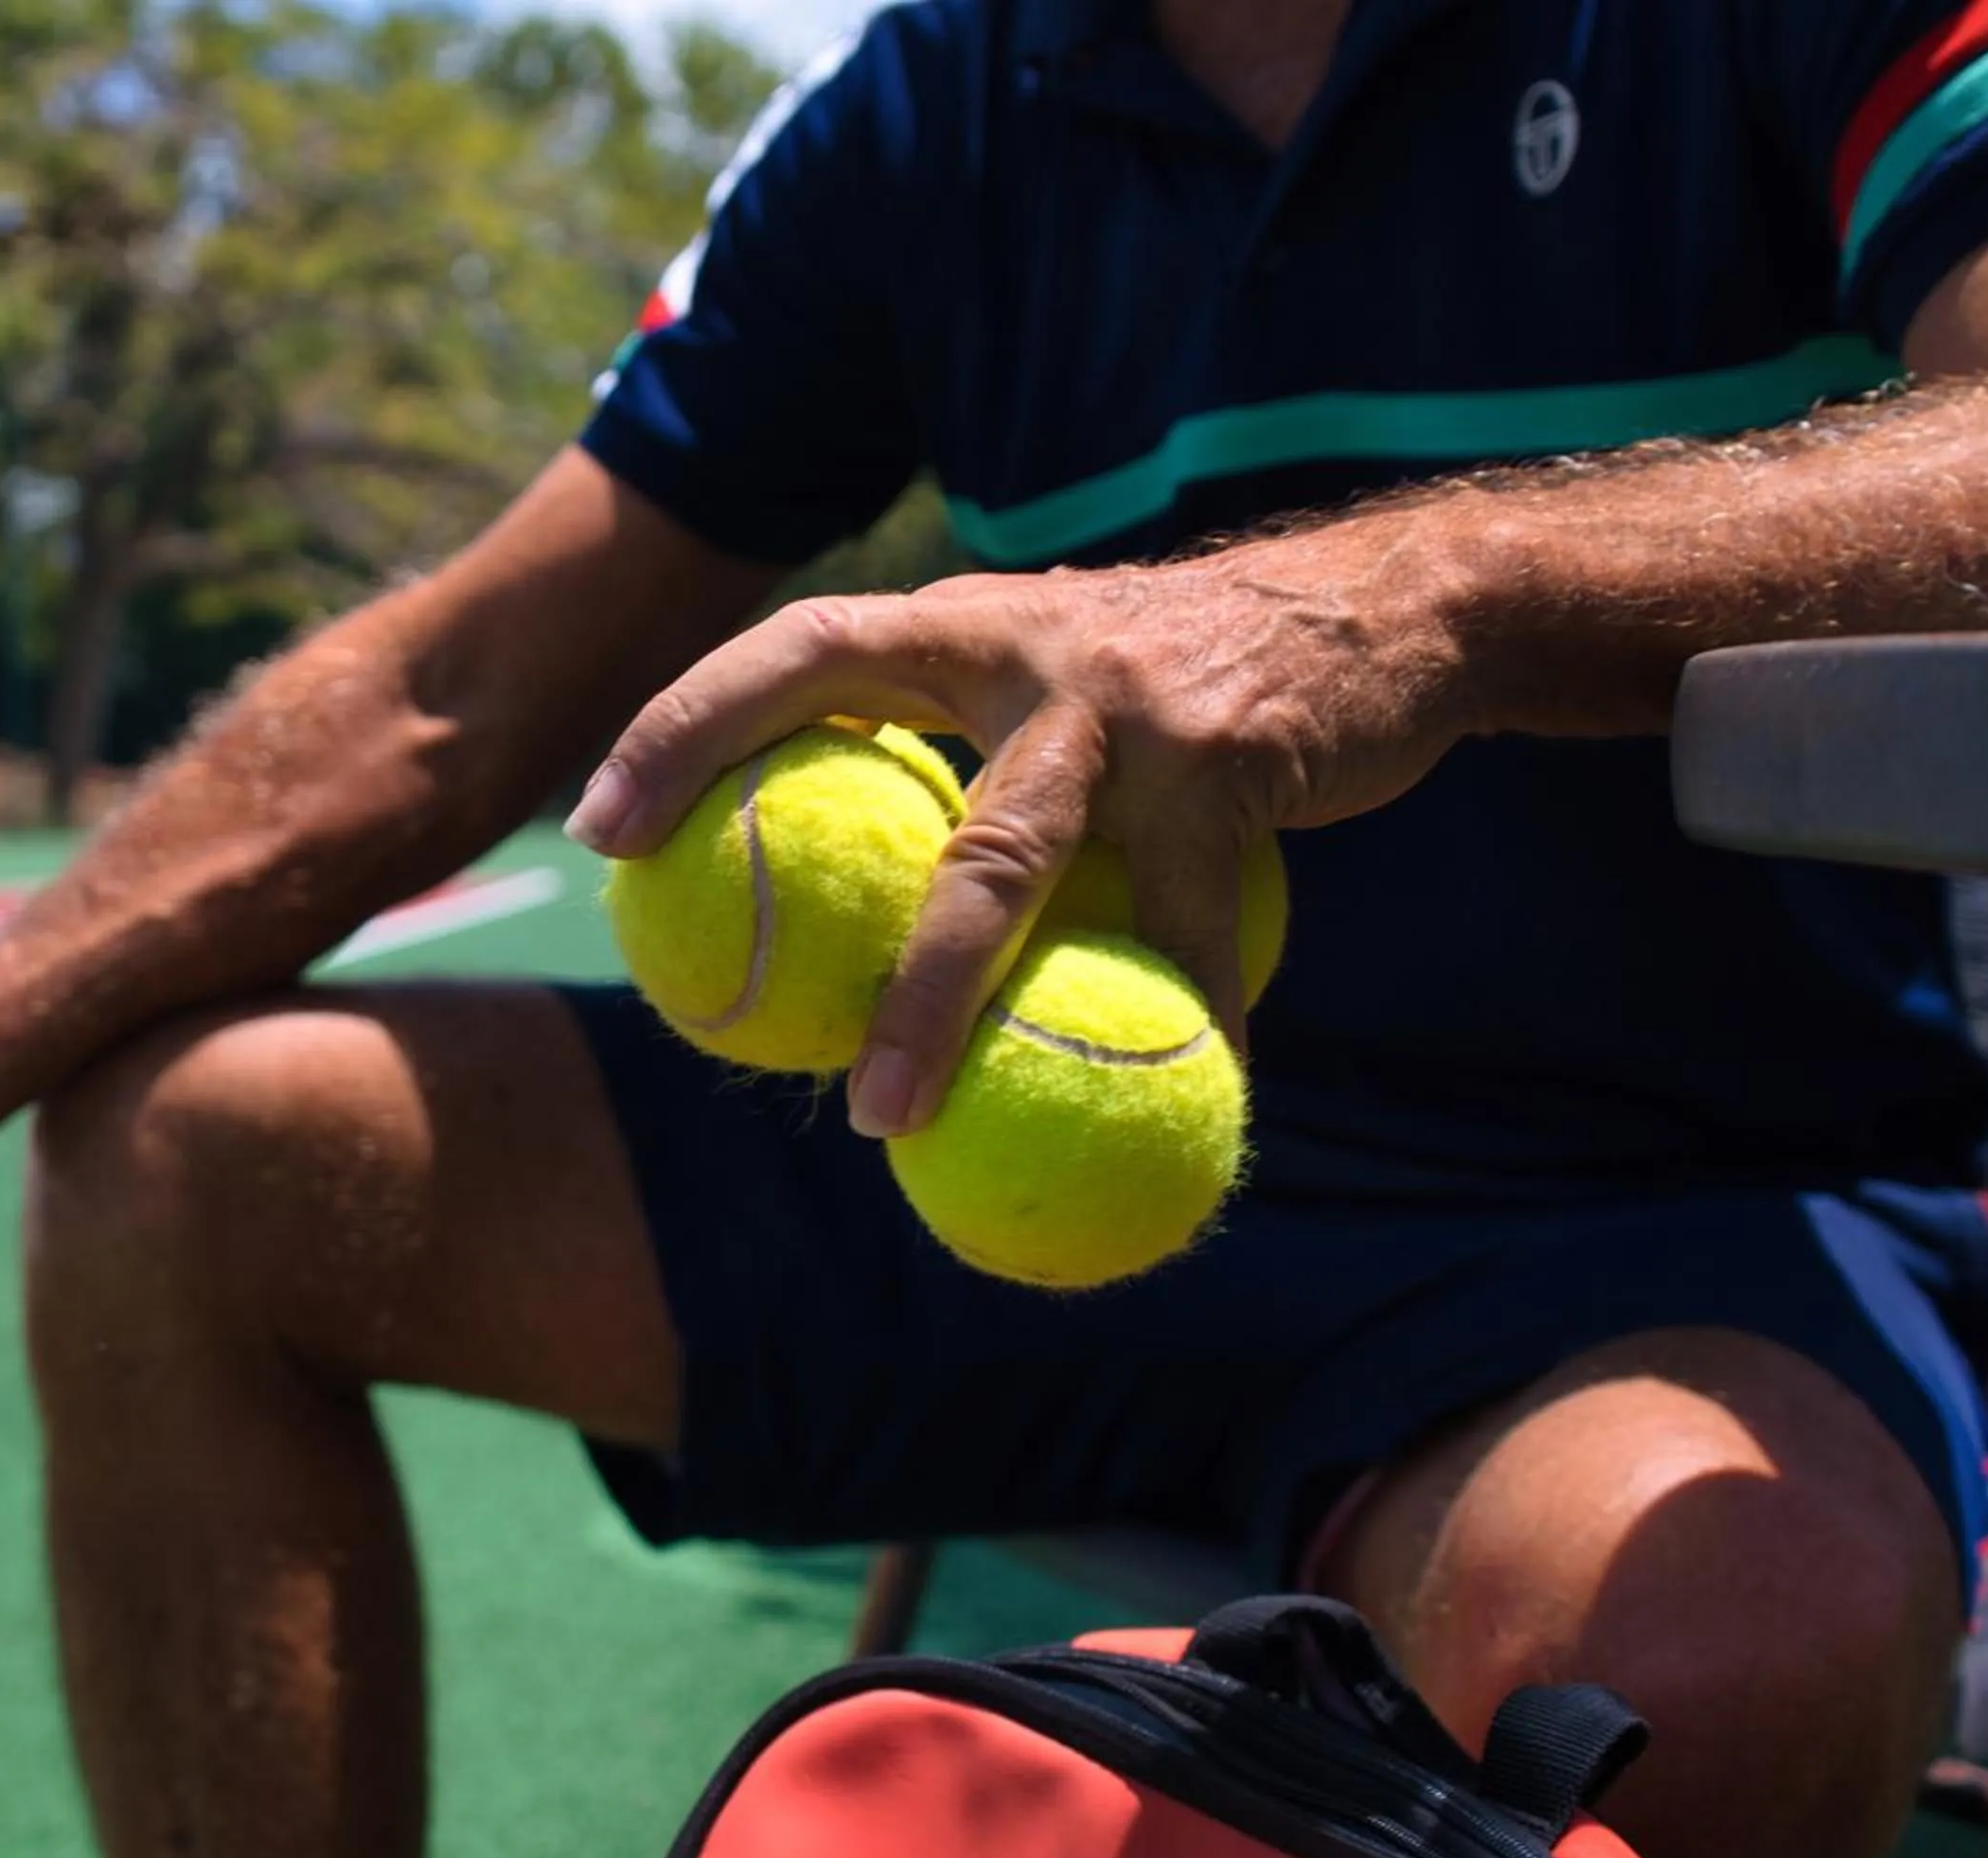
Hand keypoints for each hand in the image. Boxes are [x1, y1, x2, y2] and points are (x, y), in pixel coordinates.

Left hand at [565, 519, 1487, 1135]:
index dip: (680, 725)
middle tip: (669, 952)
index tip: (593, 830)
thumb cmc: (1192, 675)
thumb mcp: (1066, 675)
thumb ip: (968, 754)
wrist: (1394, 607)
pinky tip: (1165, 1097)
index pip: (789, 648)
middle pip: (857, 726)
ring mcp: (1124, 697)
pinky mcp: (1228, 760)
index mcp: (963, 620)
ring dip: (935, 1001)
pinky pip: (1184, 936)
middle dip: (729, 801)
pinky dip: (1171, 1028)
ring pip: (1002, 864)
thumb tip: (856, 900)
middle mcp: (1022, 639)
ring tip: (886, 1121)